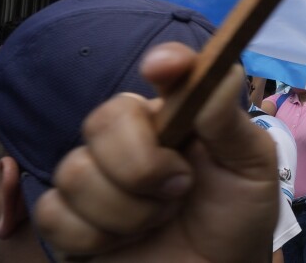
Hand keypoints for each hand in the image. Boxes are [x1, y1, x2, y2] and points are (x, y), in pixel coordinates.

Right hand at [32, 43, 277, 260]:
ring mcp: (97, 175)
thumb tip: (221, 73)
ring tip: (160, 220)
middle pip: (103, 120)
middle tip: (179, 190)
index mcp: (177, 115)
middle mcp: (131, 137)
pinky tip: (126, 242)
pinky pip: (55, 213)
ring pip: (76, 172)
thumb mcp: (250, 170)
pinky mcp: (69, 217)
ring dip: (129, 211)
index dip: (165, 63)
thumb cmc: (236, 217)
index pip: (166, 71)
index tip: (163, 68)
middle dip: (142, 165)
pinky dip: (96, 237)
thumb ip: (230, 124)